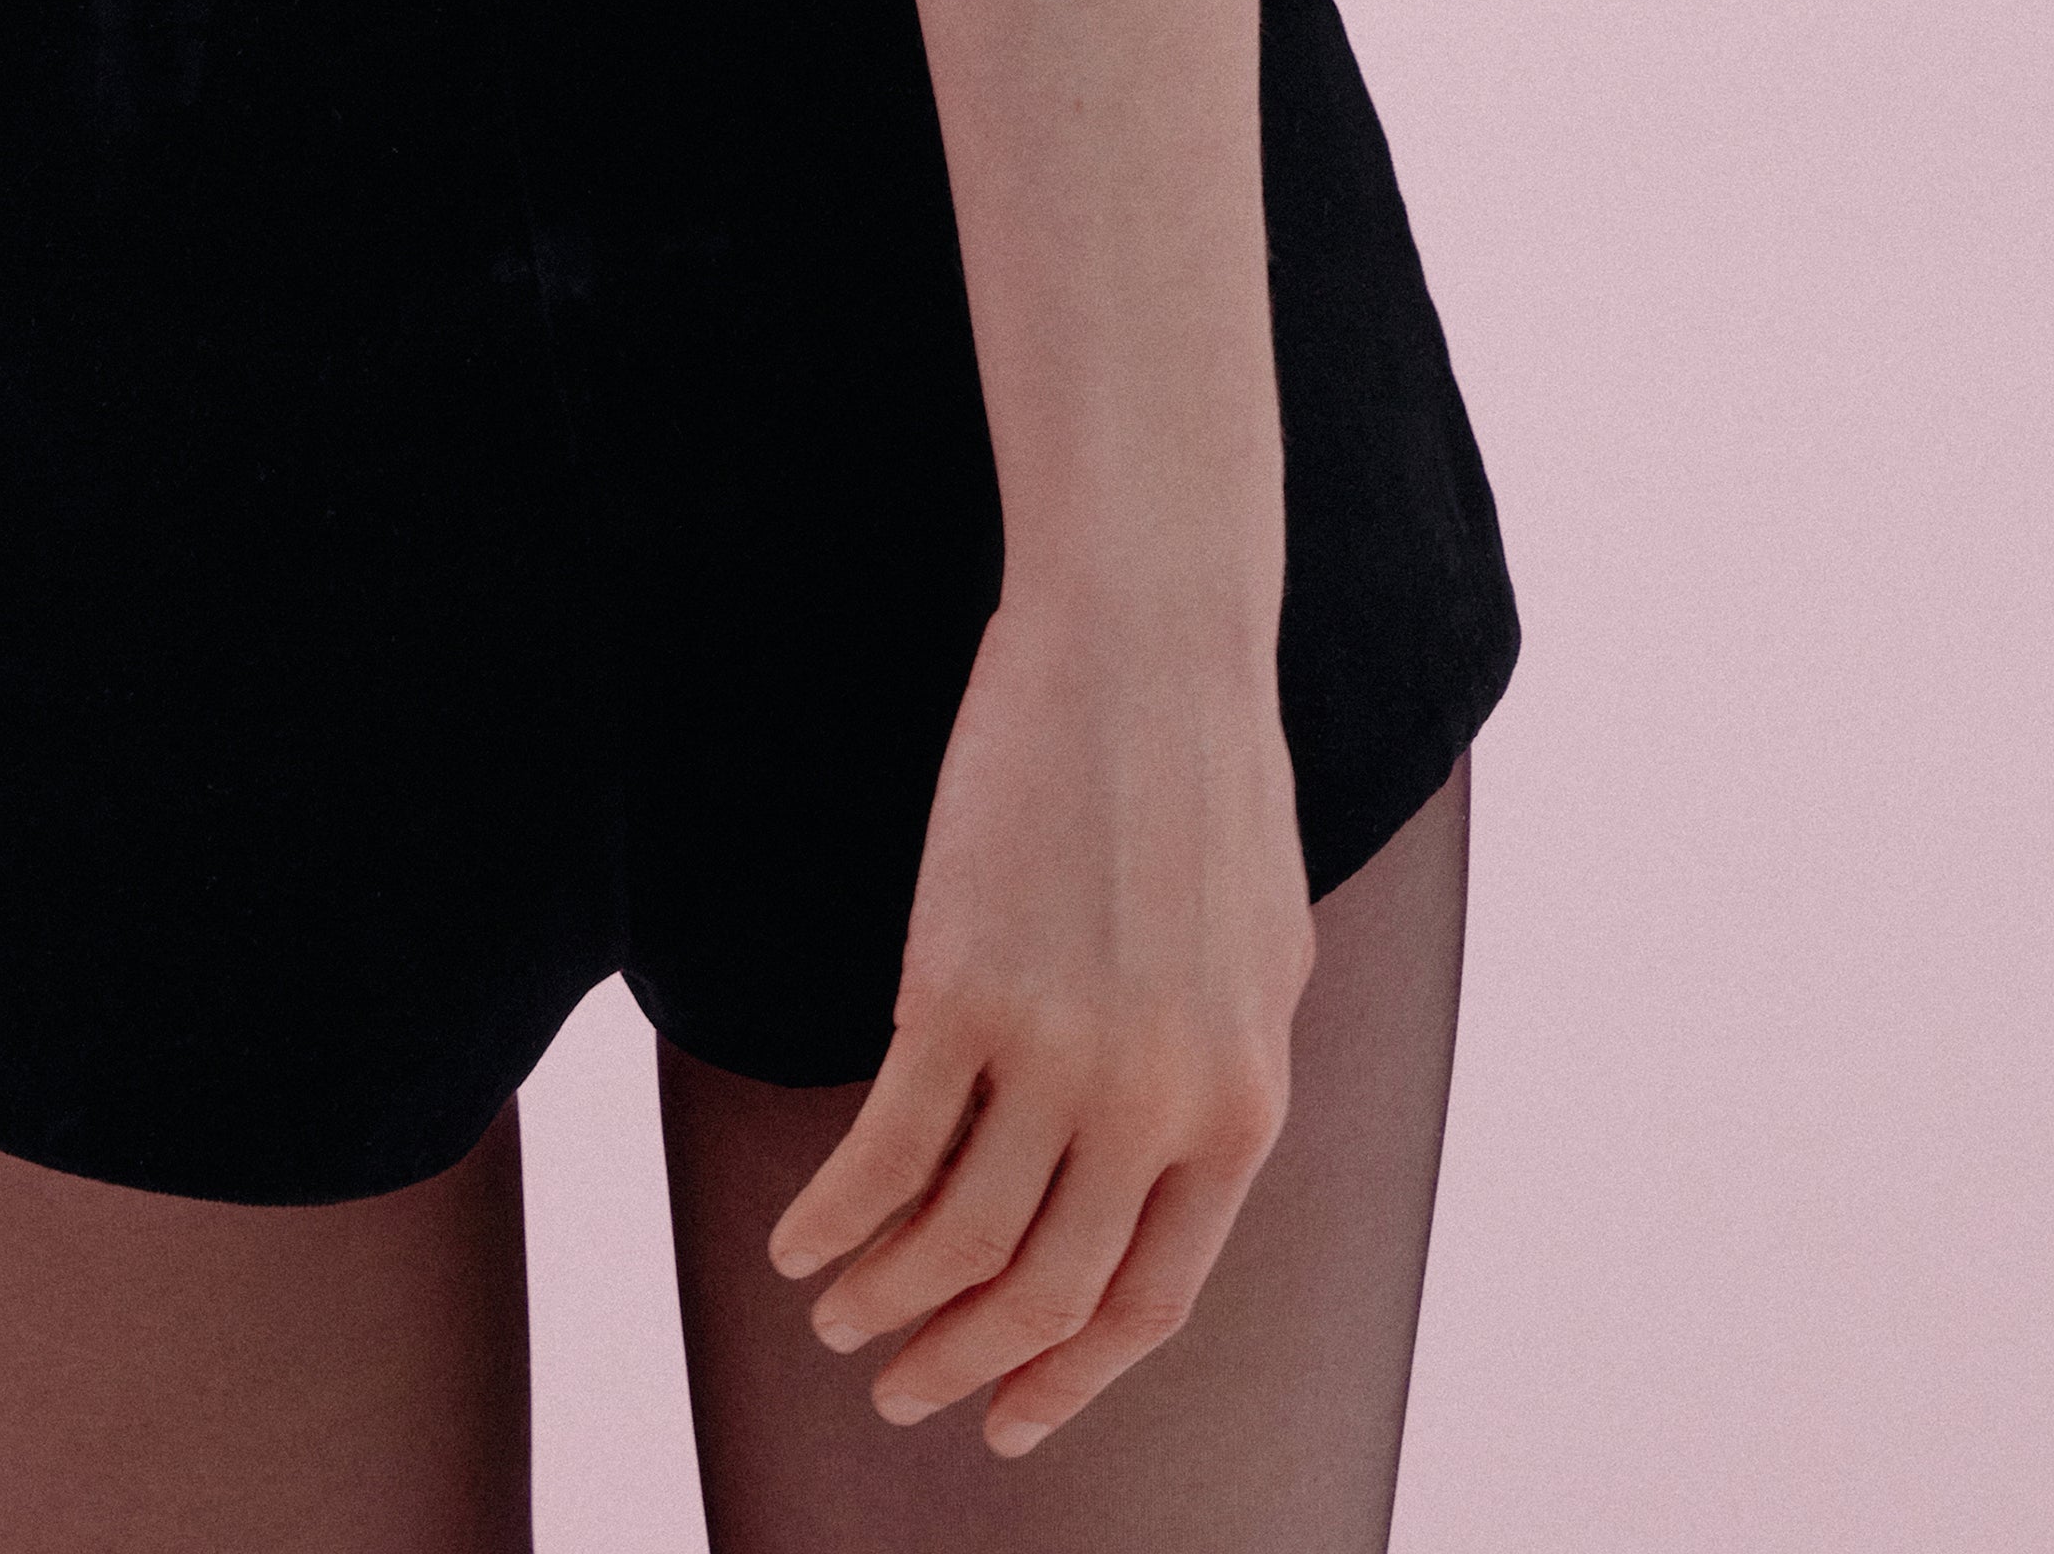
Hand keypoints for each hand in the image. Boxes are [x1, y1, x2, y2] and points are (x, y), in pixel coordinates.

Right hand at [771, 573, 1313, 1453]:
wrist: (1149, 634)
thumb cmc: (1202, 775)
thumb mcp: (1258, 958)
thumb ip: (1215, 1079)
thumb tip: (1159, 1176)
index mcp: (1244, 1104)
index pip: (1148, 1302)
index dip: (1067, 1378)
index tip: (1003, 1418)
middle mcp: (1161, 1101)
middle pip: (1043, 1295)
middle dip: (961, 1364)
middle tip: (896, 1391)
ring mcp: (1061, 1049)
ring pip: (956, 1241)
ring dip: (884, 1298)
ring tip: (834, 1314)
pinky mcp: (963, 985)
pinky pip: (886, 1149)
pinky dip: (833, 1216)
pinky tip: (796, 1240)